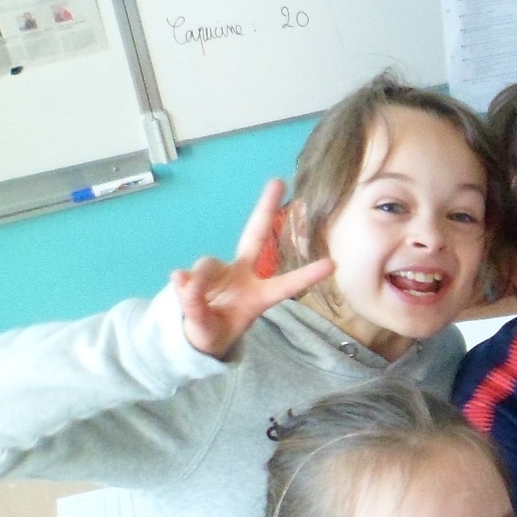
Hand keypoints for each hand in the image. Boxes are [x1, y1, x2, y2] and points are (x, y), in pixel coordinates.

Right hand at [172, 179, 335, 358]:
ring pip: (208, 265)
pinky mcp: (201, 272)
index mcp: (259, 297)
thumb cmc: (214, 333)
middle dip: (264, 208)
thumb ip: (196, 308)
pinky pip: (190, 274)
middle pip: (253, 236)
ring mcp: (221, 271)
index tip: (333, 263)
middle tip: (277, 180)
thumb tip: (182, 277)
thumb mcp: (208, 330)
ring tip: (194, 298)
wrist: (195, 335)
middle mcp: (243, 276)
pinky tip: (182, 291)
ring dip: (200, 281)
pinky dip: (185, 285)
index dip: (307, 275)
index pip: (286, 284)